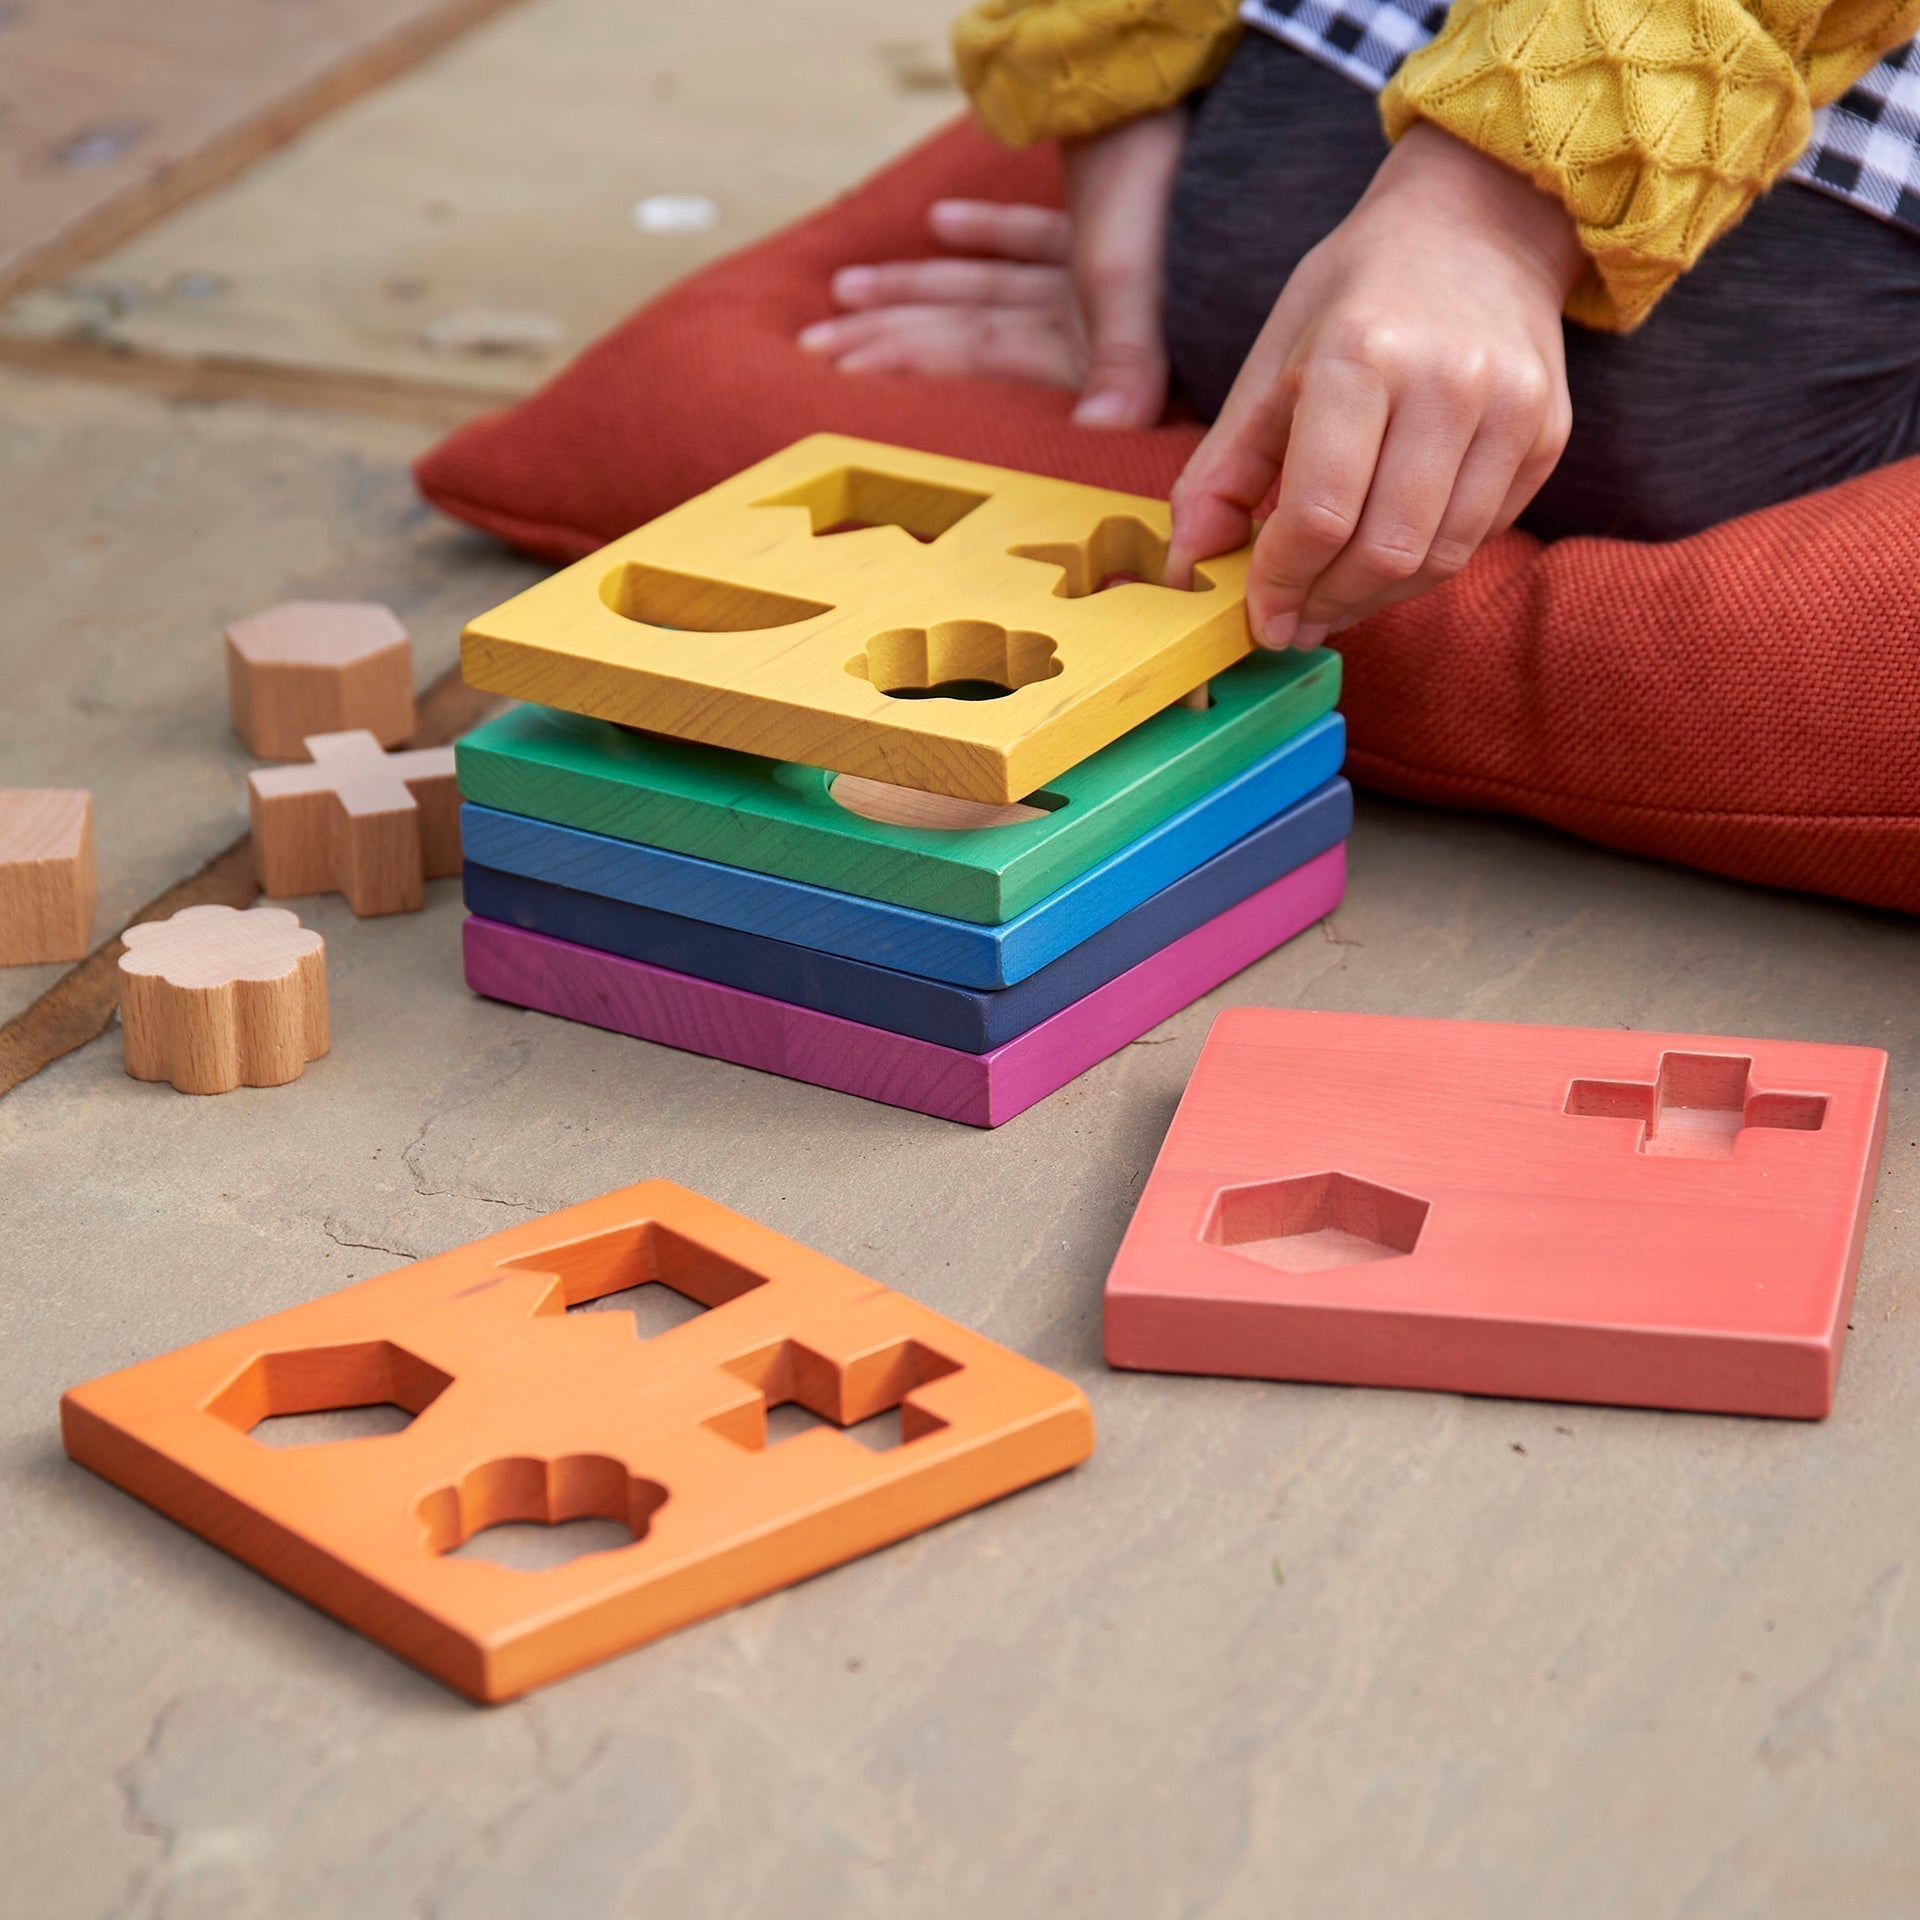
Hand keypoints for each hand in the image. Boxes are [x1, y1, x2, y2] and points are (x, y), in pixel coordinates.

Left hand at [798, 108, 1185, 428]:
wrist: (1246, 152)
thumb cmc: (1195, 219)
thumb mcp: (1149, 288)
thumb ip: (1127, 366)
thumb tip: (1103, 431)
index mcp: (1080, 343)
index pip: (970, 355)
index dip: (903, 360)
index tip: (837, 373)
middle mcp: (1077, 322)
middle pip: (961, 329)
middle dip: (887, 336)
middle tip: (813, 347)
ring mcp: (1088, 282)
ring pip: (982, 288)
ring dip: (916, 289)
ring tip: (845, 291)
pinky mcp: (1103, 234)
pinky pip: (1032, 241)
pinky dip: (988, 234)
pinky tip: (940, 225)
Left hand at [1166, 124, 1583, 647]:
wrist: (1479, 225)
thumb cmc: (1357, 299)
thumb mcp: (1271, 366)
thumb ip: (1222, 474)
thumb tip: (1188, 569)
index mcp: (1362, 355)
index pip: (1319, 515)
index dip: (1280, 584)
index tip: (1258, 617)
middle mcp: (1449, 381)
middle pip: (1382, 550)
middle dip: (1325, 603)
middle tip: (1292, 619)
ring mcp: (1512, 409)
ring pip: (1437, 559)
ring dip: (1374, 597)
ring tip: (1333, 595)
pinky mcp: (1548, 434)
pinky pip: (1479, 537)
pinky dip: (1423, 565)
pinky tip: (1386, 552)